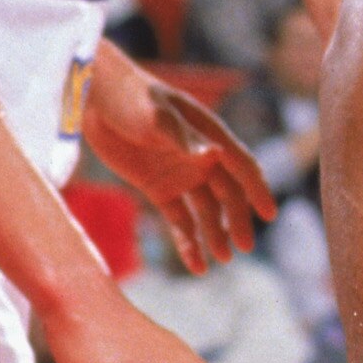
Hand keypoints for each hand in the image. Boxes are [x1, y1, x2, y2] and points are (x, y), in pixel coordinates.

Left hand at [82, 49, 275, 274]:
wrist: (94, 97)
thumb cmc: (129, 97)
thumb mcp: (155, 115)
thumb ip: (182, 138)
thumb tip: (213, 154)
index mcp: (209, 135)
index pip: (241, 165)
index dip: (257, 189)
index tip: (269, 214)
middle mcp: (201, 157)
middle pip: (228, 194)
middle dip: (237, 221)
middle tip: (243, 249)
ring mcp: (181, 174)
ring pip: (207, 210)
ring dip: (215, 234)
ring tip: (221, 260)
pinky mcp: (160, 188)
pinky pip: (180, 219)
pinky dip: (188, 241)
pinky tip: (196, 265)